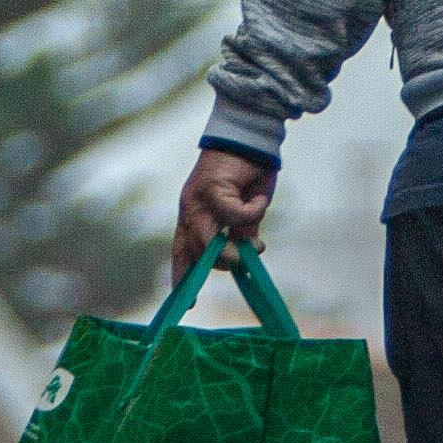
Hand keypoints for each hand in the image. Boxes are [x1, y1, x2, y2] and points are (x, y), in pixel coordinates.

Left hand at [173, 148, 276, 271]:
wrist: (249, 138)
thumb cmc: (248, 174)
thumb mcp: (246, 212)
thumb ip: (242, 233)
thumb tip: (246, 254)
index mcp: (193, 217)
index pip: (183, 252)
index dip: (184, 276)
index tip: (190, 303)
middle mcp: (190, 210)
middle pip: (195, 251)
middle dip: (221, 263)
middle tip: (244, 260)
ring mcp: (197, 200)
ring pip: (207, 240)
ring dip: (231, 250)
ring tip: (253, 248)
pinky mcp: (211, 189)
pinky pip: (232, 215)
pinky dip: (251, 213)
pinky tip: (258, 201)